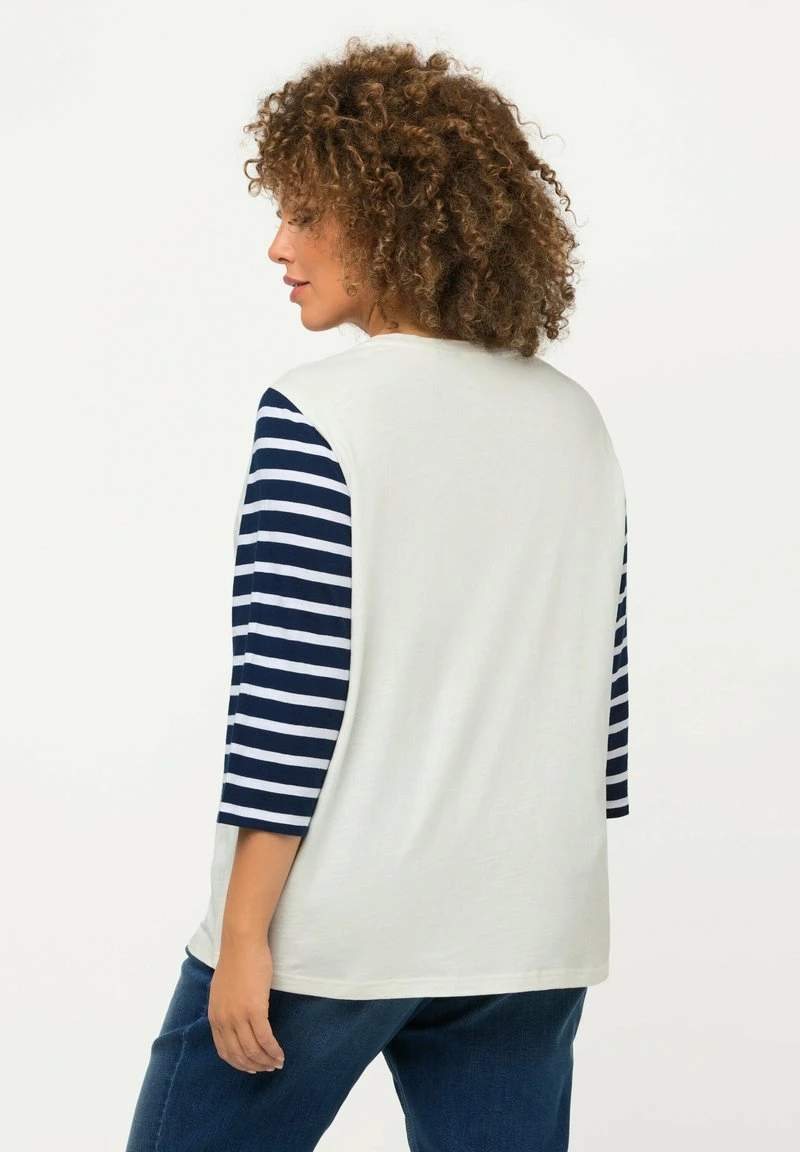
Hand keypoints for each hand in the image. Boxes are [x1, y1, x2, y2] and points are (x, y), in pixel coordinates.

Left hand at [208, 938, 285, 1073]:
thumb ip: (226, 1007)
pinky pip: (265, 1039)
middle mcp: (224, 1021)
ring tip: (277, 1063)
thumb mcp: (222, 990)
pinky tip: (280, 1054)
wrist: (242, 943)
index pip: (224, 1051)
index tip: (251, 1067)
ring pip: (253, 1050)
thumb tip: (235, 1020)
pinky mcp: (254, 1010)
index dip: (239, 1063)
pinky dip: (273, 1050)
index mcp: (214, 1017)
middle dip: (254, 1066)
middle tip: (267, 1068)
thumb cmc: (236, 961)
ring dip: (266, 1061)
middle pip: (239, 1055)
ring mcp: (238, 1016)